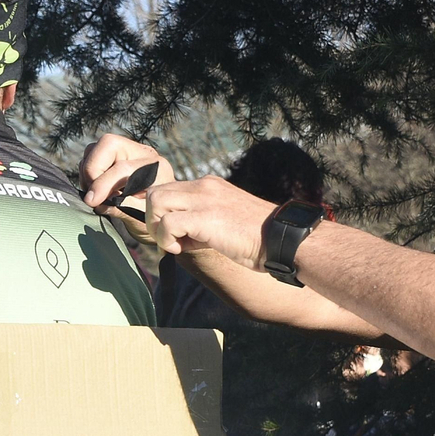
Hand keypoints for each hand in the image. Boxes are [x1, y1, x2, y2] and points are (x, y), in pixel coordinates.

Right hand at [79, 135, 176, 235]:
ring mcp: (126, 151)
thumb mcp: (142, 218)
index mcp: (155, 168)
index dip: (103, 184)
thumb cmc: (153, 217)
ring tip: (95, 194)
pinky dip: (86, 172)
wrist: (160, 213)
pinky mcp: (113, 156)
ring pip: (95, 148)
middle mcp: (141, 154)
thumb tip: (99, 203)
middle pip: (108, 144)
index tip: (92, 201)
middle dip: (93, 169)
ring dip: (88, 171)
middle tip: (93, 194)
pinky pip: (90, 155)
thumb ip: (122, 208)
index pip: (123, 168)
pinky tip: (95, 189)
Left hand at [147, 177, 275, 269]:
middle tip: (167, 240)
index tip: (168, 233)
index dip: (160, 213)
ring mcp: (204, 199)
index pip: (168, 189)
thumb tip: (174, 240)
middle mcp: (204, 186)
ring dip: (157, 227)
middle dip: (153, 219)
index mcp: (208, 185)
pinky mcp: (205, 217)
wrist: (281, 240)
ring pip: (155, 201)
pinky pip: (167, 223)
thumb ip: (198, 225)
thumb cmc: (256, 239)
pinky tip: (180, 249)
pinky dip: (166, 240)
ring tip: (173, 244)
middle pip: (155, 192)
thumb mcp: (223, 224)